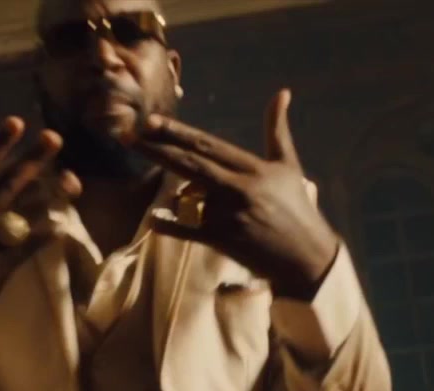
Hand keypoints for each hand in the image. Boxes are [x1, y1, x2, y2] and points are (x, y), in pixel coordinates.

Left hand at [134, 89, 338, 298]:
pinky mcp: (222, 240)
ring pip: (186, 199)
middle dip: (155, 149)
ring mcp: (228, 215)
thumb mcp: (288, 165)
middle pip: (187, 164)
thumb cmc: (296, 208)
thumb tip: (282, 92)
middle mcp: (238, 188)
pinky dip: (168, 225)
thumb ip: (277, 129)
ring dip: (179, 197)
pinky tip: (154, 219)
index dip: (176, 133)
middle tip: (127, 136)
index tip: (151, 122)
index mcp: (252, 168)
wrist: (306, 256)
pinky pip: (186, 230)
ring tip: (184, 199)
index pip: (206, 145)